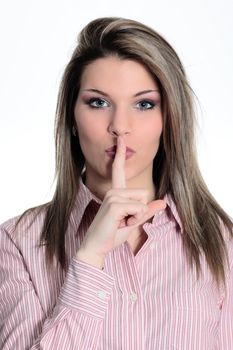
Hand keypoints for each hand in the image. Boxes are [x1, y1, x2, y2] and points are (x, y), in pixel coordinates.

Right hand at [76, 136, 165, 267]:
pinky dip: (135, 219)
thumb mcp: (133, 221)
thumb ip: (146, 211)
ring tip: (121, 223)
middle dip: (140, 211)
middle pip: (144, 193)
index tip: (120, 139)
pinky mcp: (114, 205)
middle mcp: (113, 191)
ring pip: (142, 201)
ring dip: (137, 216)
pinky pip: (139, 209)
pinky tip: (120, 224)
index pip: (118, 170)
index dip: (120, 155)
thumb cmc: (112, 234)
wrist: (96, 247)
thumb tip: (164, 202)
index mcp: (116, 192)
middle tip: (124, 221)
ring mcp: (112, 196)